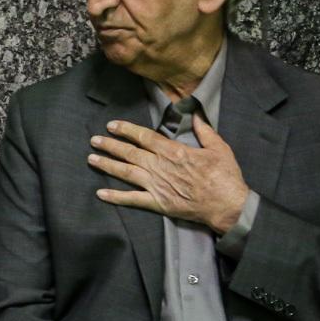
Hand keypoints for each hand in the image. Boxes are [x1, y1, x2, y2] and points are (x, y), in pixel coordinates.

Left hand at [89, 117, 249, 233]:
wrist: (228, 206)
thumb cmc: (225, 177)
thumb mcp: (219, 148)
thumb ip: (205, 131)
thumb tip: (196, 115)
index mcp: (174, 152)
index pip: (144, 137)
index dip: (126, 130)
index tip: (112, 125)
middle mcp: (161, 167)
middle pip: (130, 153)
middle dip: (110, 145)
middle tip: (94, 140)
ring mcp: (157, 186)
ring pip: (126, 173)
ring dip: (107, 165)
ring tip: (91, 159)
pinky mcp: (158, 203)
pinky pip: (132, 199)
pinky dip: (115, 197)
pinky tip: (100, 194)